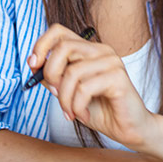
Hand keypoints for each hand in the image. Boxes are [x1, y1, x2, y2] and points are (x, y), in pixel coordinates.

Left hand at [28, 24, 157, 148]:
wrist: (129, 130)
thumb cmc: (101, 111)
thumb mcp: (69, 94)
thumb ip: (54, 78)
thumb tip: (34, 64)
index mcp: (89, 50)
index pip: (59, 32)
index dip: (41, 45)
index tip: (33, 65)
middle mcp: (101, 50)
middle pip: (63, 47)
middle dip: (51, 74)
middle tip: (54, 94)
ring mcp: (112, 62)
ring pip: (72, 72)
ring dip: (64, 98)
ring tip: (70, 112)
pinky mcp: (118, 77)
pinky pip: (85, 88)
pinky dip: (77, 106)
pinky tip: (83, 115)